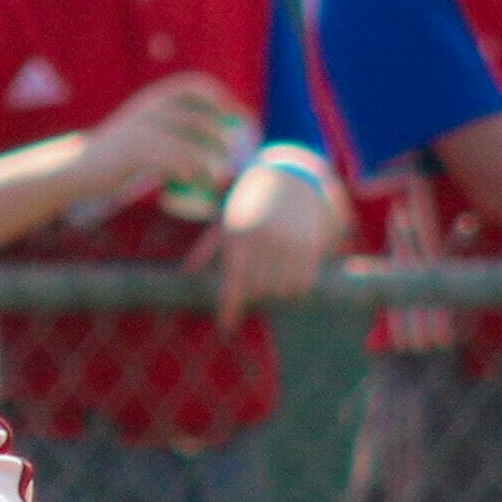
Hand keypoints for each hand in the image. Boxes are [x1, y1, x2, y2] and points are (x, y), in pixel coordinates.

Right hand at [75, 73, 252, 208]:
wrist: (82, 167)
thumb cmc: (121, 155)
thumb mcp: (147, 130)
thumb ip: (173, 127)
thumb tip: (214, 136)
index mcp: (155, 97)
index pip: (198, 85)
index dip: (224, 98)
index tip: (243, 117)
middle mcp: (151, 106)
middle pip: (200, 119)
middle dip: (223, 137)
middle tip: (234, 156)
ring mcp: (143, 127)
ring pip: (190, 143)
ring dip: (209, 162)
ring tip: (216, 179)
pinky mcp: (137, 149)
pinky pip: (175, 160)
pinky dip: (190, 172)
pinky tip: (194, 183)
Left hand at [198, 156, 333, 315]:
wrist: (291, 173)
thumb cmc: (251, 197)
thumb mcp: (226, 217)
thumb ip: (208, 246)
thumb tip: (190, 271)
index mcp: (239, 235)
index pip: (233, 282)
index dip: (229, 308)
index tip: (226, 327)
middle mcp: (263, 242)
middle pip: (259, 291)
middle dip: (256, 295)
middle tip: (256, 289)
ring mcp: (289, 245)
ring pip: (282, 290)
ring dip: (277, 292)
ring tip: (274, 279)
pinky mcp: (311, 246)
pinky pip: (304, 283)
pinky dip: (297, 288)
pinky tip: (292, 280)